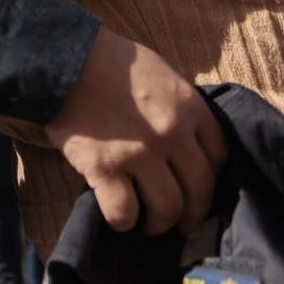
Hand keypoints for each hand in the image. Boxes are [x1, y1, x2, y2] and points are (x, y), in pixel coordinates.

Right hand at [44, 29, 225, 235]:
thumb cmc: (112, 62)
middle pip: (200, 189)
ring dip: (159, 224)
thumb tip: (188, 139)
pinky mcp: (104, 168)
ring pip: (167, 208)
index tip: (199, 189)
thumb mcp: (162, 74)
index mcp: (190, 107)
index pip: (220, 156)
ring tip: (147, 224)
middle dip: (193, 214)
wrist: (64, 58)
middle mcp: (172, 134)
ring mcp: (139, 153)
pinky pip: (124, 213)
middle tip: (182, 223)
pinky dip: (124, 223)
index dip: (212, 179)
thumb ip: (181, 106)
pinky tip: (119, 218)